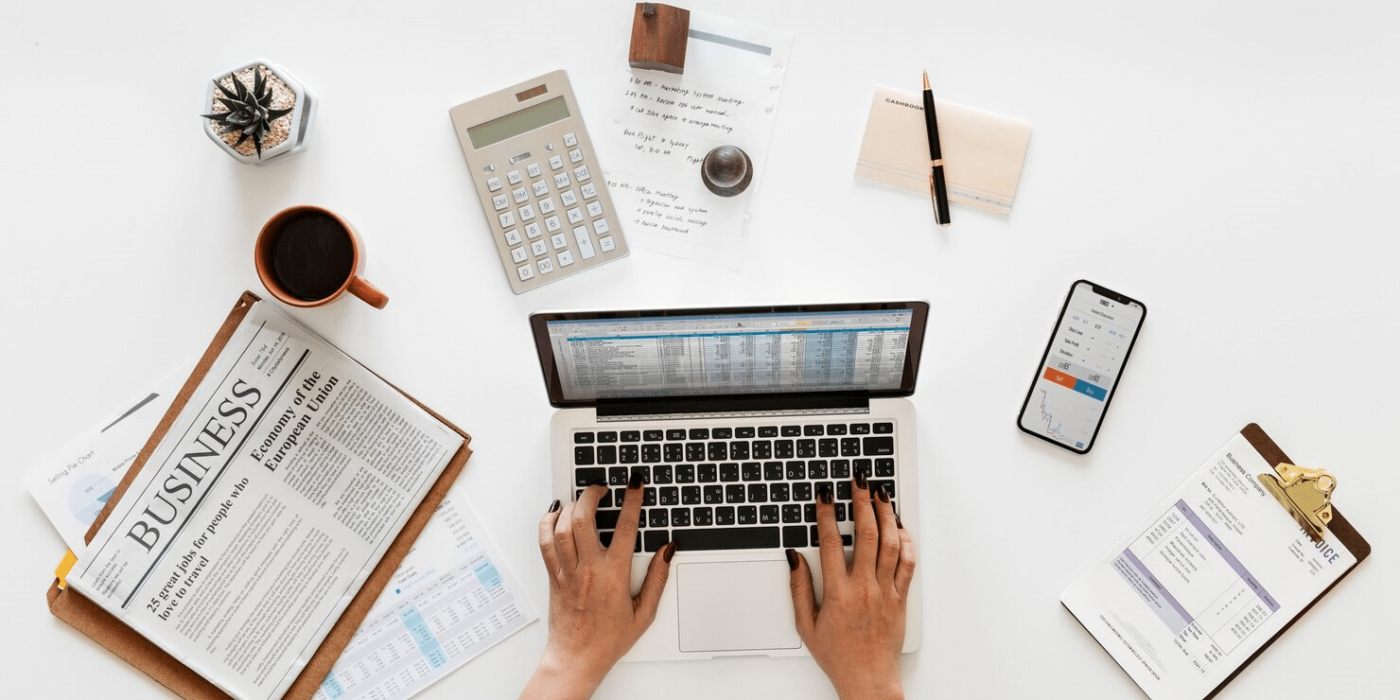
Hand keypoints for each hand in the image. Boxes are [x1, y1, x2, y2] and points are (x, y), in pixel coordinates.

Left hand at [519, 477, 675, 699]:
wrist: (577, 658)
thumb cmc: (609, 640)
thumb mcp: (644, 613)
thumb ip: (658, 579)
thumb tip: (667, 552)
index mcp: (613, 575)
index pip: (625, 527)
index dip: (631, 501)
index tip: (634, 485)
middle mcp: (588, 569)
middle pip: (584, 519)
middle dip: (592, 494)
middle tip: (601, 487)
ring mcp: (568, 572)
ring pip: (562, 528)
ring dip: (571, 506)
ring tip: (581, 498)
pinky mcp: (554, 577)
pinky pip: (545, 543)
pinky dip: (547, 523)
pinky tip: (555, 513)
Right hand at [788, 474, 915, 699]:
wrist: (869, 678)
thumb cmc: (838, 655)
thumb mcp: (806, 625)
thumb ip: (799, 588)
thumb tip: (794, 558)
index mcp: (839, 593)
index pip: (830, 543)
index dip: (826, 514)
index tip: (825, 496)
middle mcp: (865, 588)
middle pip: (866, 534)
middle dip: (862, 503)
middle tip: (859, 482)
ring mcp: (886, 591)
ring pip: (891, 544)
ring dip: (886, 515)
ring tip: (881, 495)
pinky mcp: (901, 597)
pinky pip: (907, 563)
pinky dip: (906, 541)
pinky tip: (899, 526)